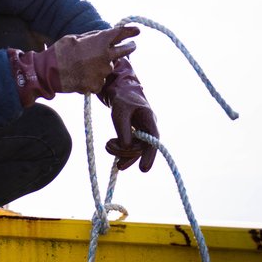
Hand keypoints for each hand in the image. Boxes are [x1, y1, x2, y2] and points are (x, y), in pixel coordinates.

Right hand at [10, 25, 138, 104]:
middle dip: (129, 47)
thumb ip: (93, 37)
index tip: (137, 31)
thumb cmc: (61, 52)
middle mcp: (106, 57)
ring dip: (103, 65)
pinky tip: (82, 76)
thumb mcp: (76, 37)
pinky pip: (100, 80)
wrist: (49, 72)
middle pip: (125, 51)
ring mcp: (103, 72)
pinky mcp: (97, 85)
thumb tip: (104, 35)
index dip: (130, 31)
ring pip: (108, 67)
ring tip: (86, 65)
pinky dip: (94, 78)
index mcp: (101, 41)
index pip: (120, 34)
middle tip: (132, 46)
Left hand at [101, 57, 158, 171]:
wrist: (121, 92)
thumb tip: (126, 148)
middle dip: (126, 153)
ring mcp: (143, 132)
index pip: (153, 140)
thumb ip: (124, 130)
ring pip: (135, 150)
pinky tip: (110, 147)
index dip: (150, 156)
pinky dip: (120, 150)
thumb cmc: (122, 99)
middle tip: (108, 147)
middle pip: (142, 148)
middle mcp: (149, 127)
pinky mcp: (136, 135)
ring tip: (107, 147)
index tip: (143, 169)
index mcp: (149, 119)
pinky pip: (131, 147)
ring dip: (121, 152)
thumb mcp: (120, 112)